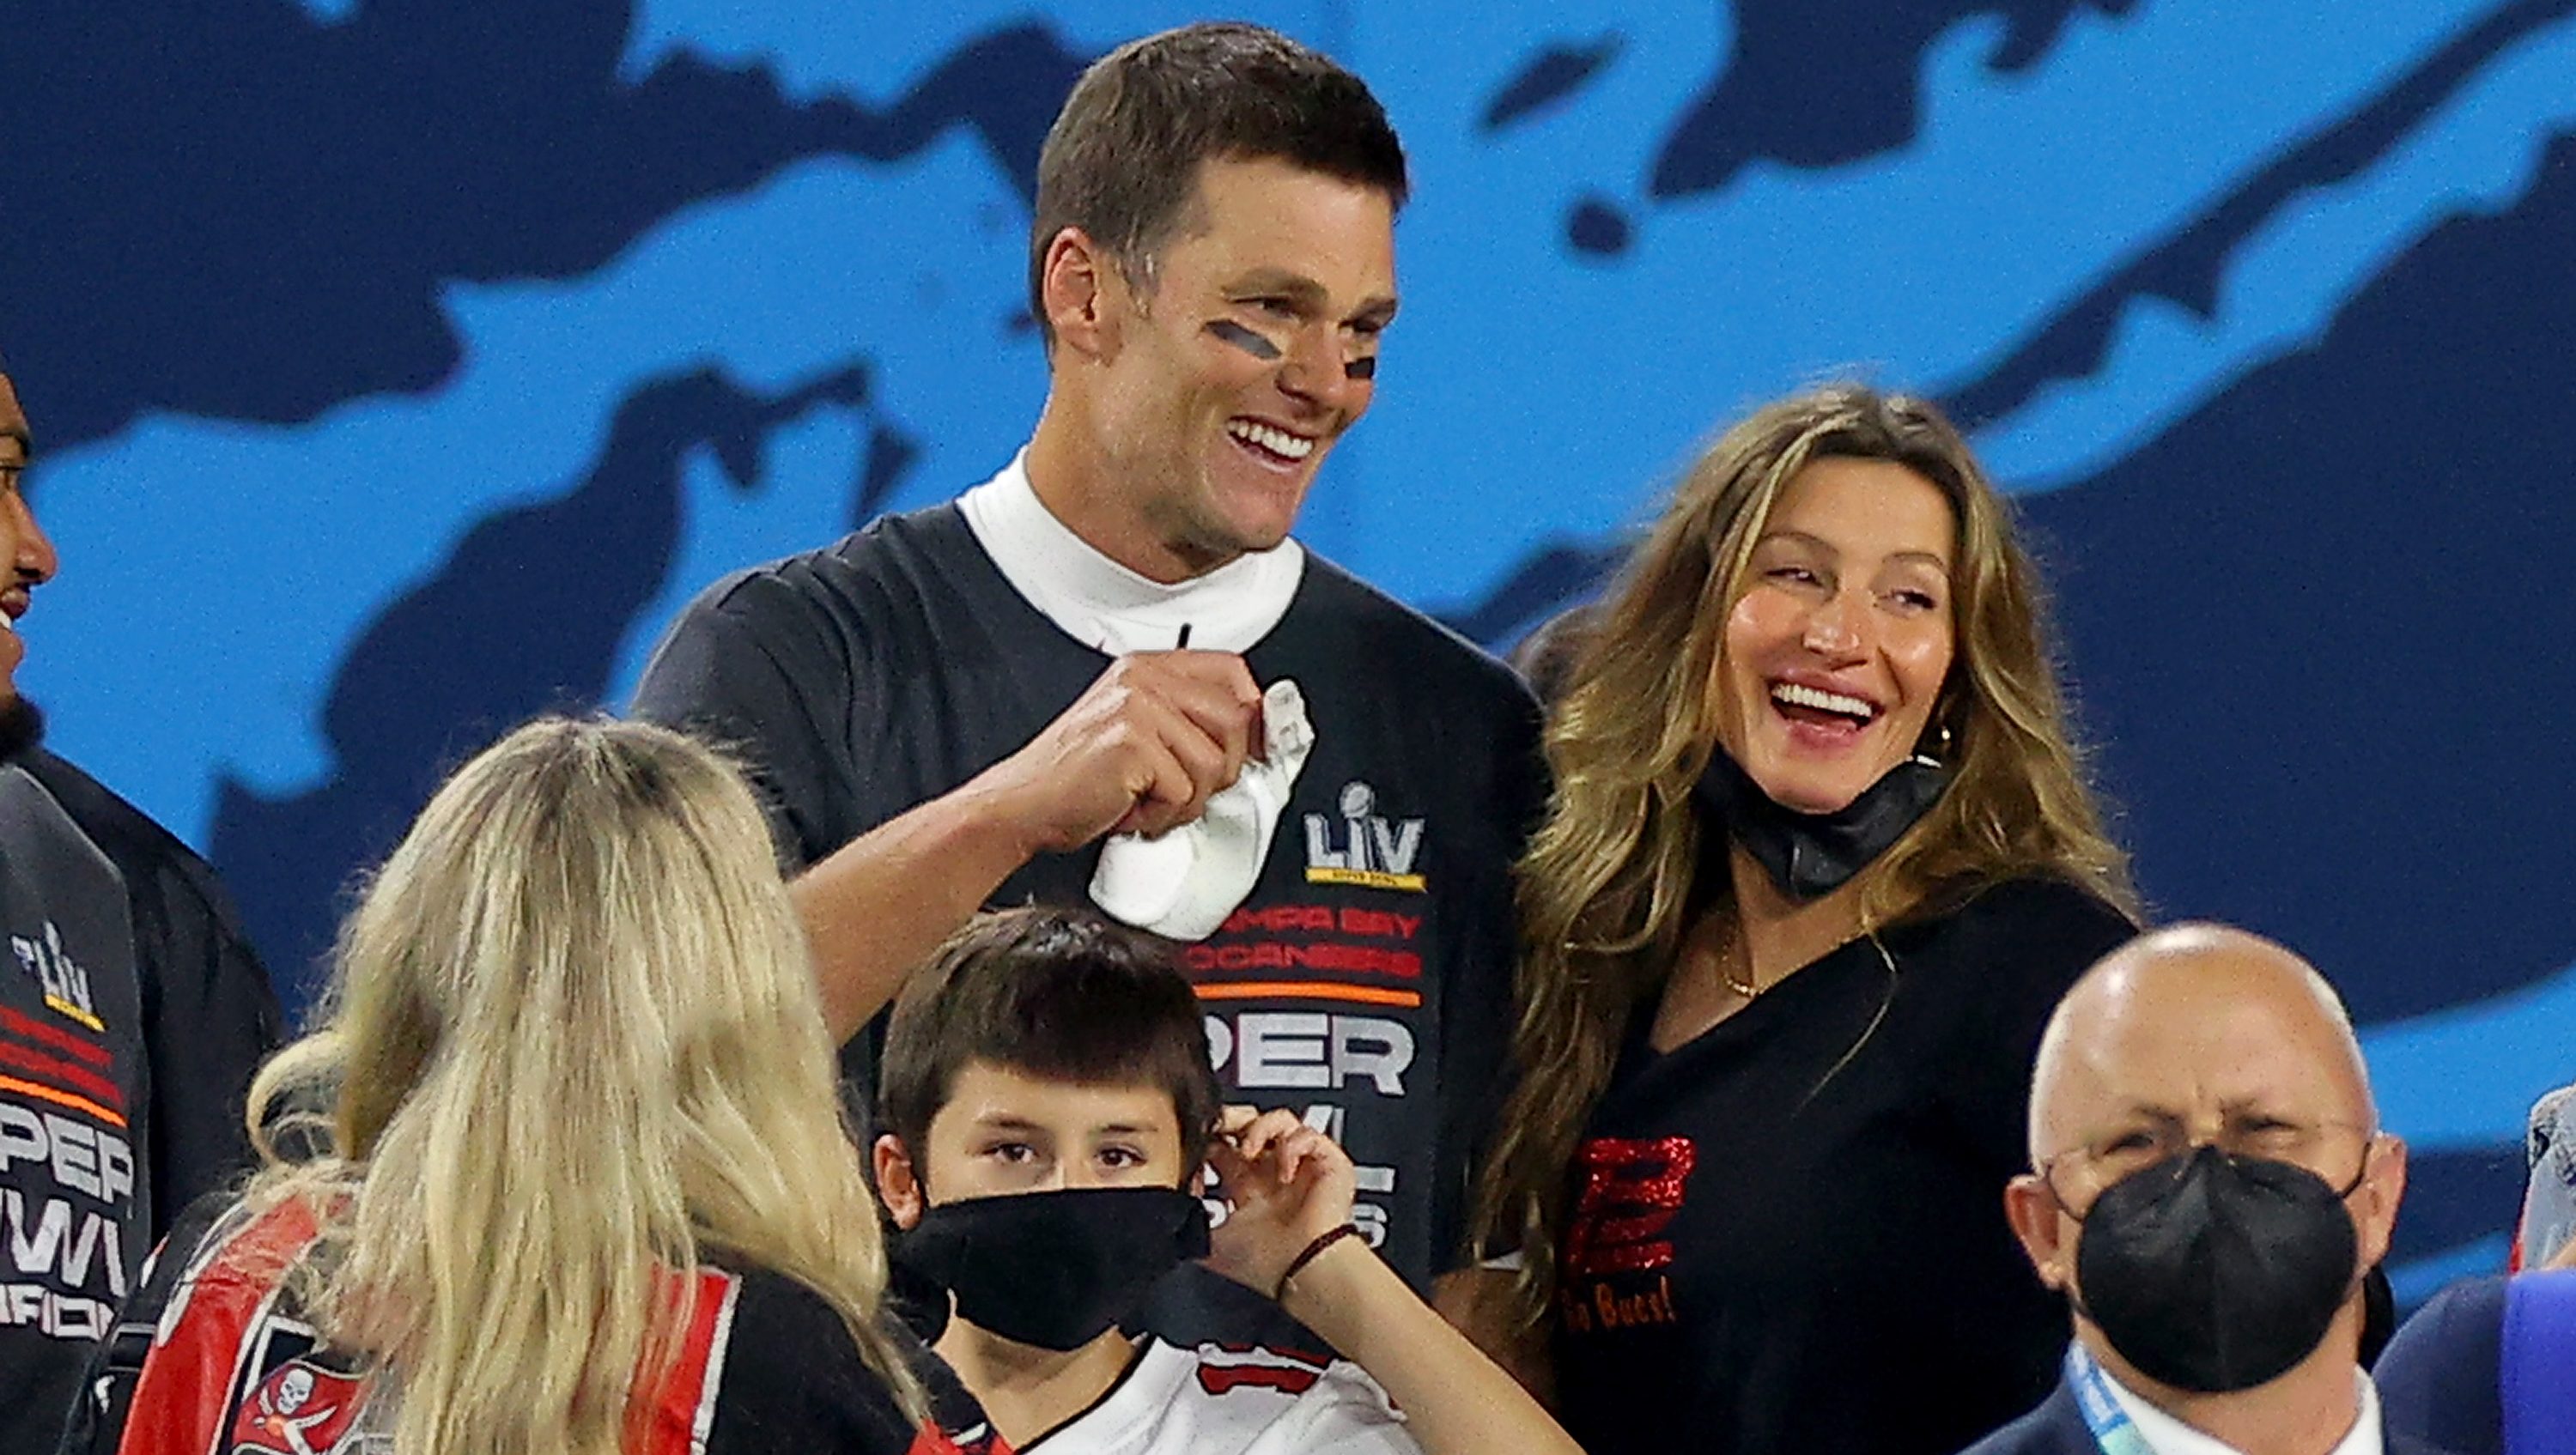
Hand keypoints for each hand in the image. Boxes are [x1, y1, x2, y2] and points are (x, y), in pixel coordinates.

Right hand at [968, 651, 1262, 853]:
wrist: (1019, 806)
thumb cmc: (1074, 780)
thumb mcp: (1137, 734)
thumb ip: (1187, 722)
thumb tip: (1256, 737)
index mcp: (1147, 669)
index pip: (1232, 672)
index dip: (1255, 714)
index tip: (1260, 746)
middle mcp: (1143, 679)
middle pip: (1236, 719)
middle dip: (1220, 770)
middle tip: (1178, 788)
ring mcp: (1137, 707)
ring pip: (1215, 763)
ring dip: (1185, 800)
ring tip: (1144, 799)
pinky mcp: (1132, 742)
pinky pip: (1184, 791)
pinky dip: (1161, 815)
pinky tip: (1128, 808)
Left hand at [1202, 1105, 1357, 1296]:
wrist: (1302, 1269)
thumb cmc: (1266, 1265)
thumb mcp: (1212, 1244)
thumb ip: (1190, 1227)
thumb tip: (1169, 1216)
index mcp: (1248, 1190)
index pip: (1226, 1148)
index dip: (1211, 1139)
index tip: (1197, 1141)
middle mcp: (1273, 1175)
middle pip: (1250, 1125)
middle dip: (1233, 1119)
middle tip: (1220, 1124)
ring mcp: (1299, 1166)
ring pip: (1280, 1120)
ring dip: (1260, 1128)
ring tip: (1250, 1148)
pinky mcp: (1326, 1162)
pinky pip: (1308, 1133)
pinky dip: (1293, 1145)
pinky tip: (1285, 1170)